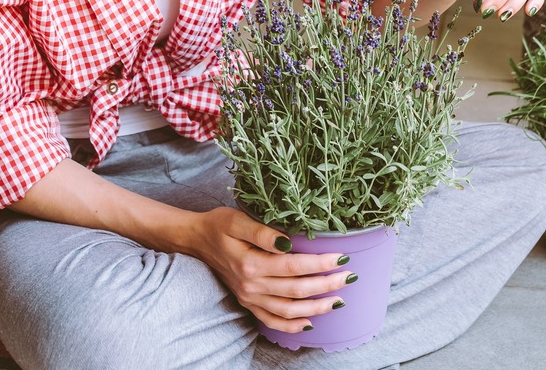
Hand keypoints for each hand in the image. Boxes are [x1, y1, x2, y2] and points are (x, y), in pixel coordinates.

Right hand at [183, 207, 353, 332]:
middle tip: (349, 276)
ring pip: (288, 310)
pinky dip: (292, 325)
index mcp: (251, 263)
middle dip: (327, 284)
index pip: (294, 266)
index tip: (342, 256)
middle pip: (296, 290)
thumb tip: (287, 241)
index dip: (320, 263)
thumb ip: (262, 232)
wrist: (196, 240)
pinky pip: (271, 320)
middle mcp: (251, 285)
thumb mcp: (237, 219)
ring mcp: (249, 297)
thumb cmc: (218, 225)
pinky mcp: (247, 302)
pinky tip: (310, 322)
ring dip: (316, 307)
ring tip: (338, 299)